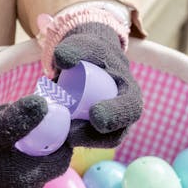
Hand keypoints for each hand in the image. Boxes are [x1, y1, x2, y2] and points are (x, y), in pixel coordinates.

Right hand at [0, 95, 71, 187]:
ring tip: (1, 117)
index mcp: (26, 178)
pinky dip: (10, 149)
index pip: (62, 159)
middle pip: (46, 158)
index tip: (52, 116)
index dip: (62, 138)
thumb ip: (18, 119)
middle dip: (38, 133)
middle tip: (21, 113)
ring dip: (22, 138)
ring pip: (29, 159)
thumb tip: (44, 104)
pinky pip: (14, 166)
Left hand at [53, 22, 142, 147]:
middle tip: (71, 135)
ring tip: (61, 135)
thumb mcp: (85, 45)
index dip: (115, 114)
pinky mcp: (94, 132)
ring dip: (80, 141)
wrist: (88, 59)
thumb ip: (75, 48)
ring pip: (99, 143)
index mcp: (130, 91)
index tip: (94, 114)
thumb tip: (62, 59)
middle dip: (95, 138)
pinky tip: (57, 136)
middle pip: (117, 134)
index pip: (130, 108)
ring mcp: (109, 125)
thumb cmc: (90, 52)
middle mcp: (123, 112)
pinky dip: (73, 140)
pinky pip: (87, 142)